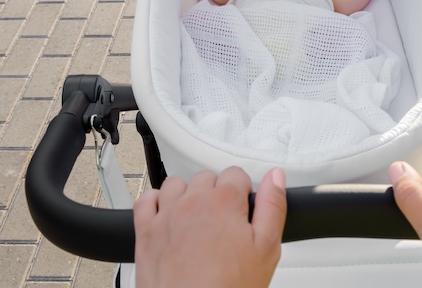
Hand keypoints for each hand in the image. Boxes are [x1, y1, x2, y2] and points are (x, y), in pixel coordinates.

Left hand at [134, 167, 286, 287]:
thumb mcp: (266, 248)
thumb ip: (273, 205)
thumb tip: (276, 177)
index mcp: (224, 201)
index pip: (237, 174)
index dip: (243, 192)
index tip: (243, 210)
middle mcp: (192, 201)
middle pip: (207, 177)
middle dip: (217, 194)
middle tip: (224, 223)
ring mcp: (166, 214)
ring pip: (176, 184)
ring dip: (187, 195)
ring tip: (198, 221)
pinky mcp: (146, 231)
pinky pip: (146, 200)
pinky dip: (156, 203)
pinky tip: (168, 218)